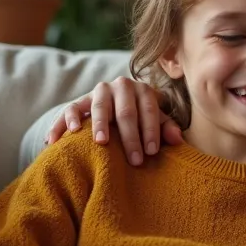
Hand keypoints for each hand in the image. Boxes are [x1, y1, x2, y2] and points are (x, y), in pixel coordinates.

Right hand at [45, 77, 182, 165]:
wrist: (115, 104)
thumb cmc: (140, 117)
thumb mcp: (155, 120)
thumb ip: (166, 128)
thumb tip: (178, 140)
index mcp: (142, 90)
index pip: (149, 110)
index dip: (151, 131)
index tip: (152, 152)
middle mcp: (120, 86)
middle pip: (126, 112)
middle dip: (131, 137)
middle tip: (134, 160)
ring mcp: (98, 91)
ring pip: (99, 107)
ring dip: (99, 125)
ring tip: (101, 142)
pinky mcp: (80, 100)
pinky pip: (71, 109)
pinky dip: (66, 122)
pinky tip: (66, 135)